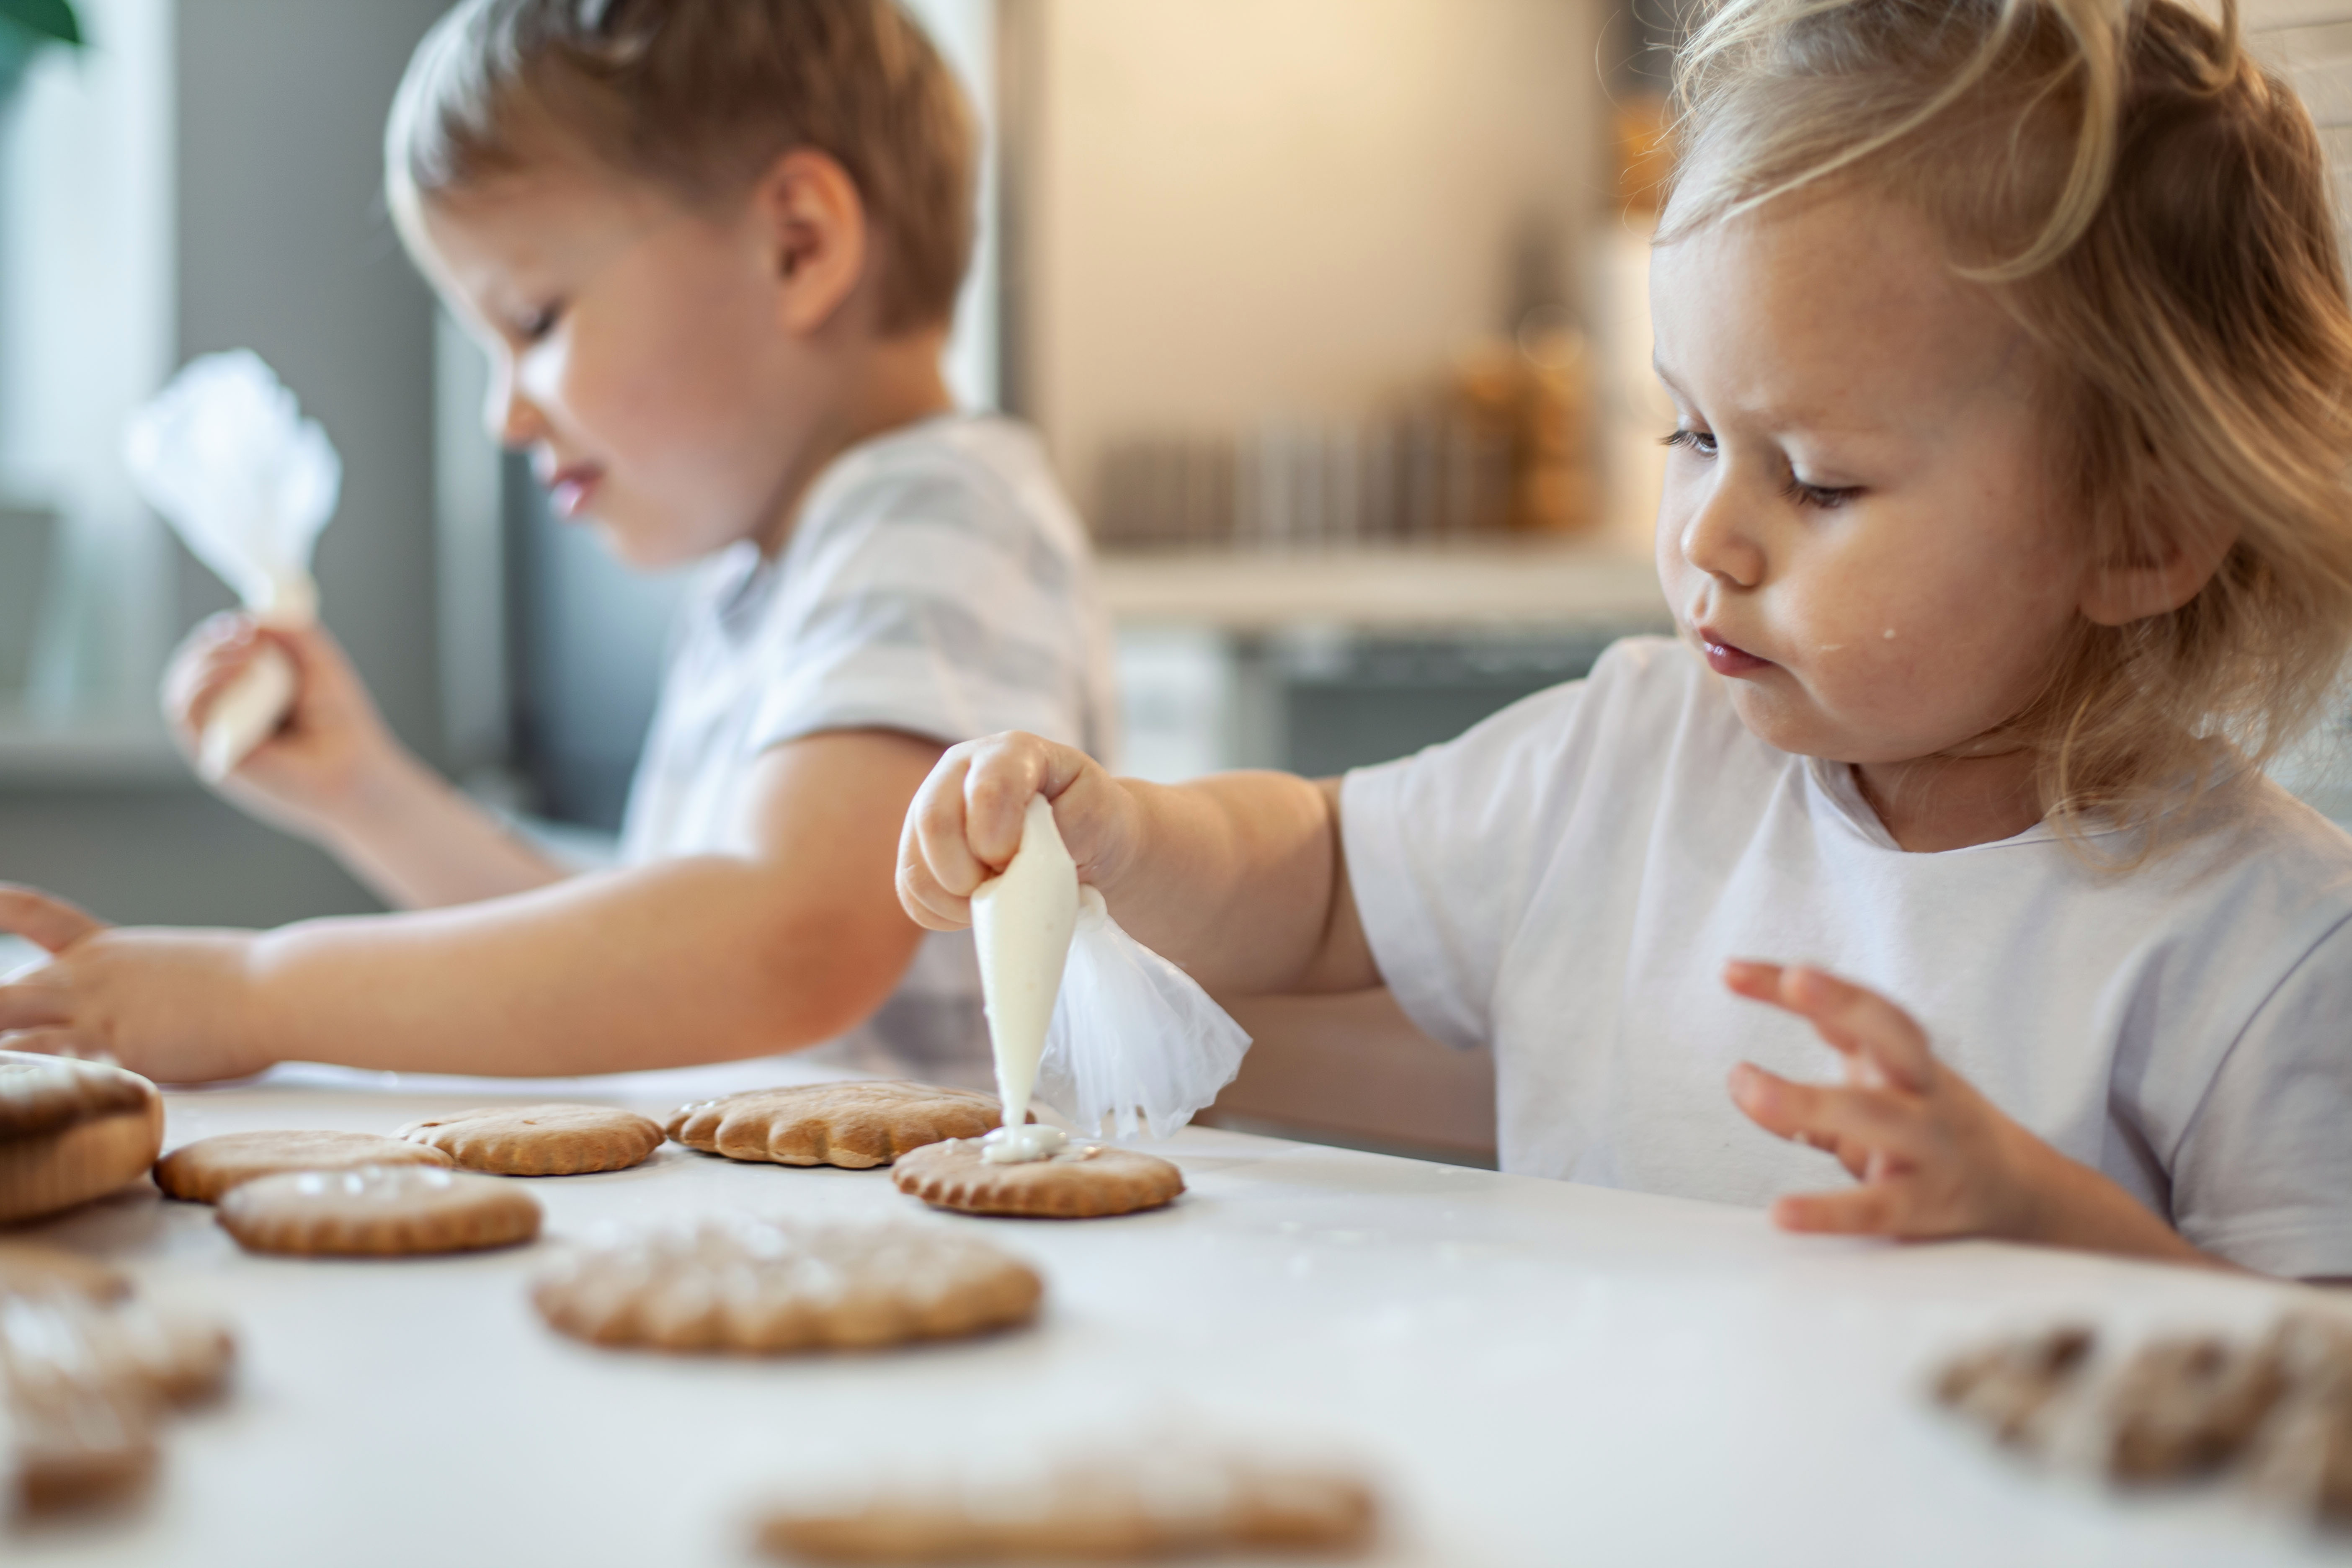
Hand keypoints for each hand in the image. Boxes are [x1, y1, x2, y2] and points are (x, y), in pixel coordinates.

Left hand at [0, 885, 272, 1083]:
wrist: (280, 989)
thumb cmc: (257, 979)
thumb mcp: (186, 967)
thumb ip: (149, 986)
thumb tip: (155, 1007)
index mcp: (108, 949)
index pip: (35, 915)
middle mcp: (91, 977)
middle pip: (3, 995)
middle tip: (0, 1031)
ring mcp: (98, 1016)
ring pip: (8, 1037)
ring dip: (3, 1057)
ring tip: (6, 1078)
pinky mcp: (116, 1054)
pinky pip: (50, 1076)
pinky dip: (30, 1090)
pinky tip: (28, 1109)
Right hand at [161, 614, 409, 842]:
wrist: (356, 769)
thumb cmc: (343, 722)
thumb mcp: (318, 662)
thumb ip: (290, 632)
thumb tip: (248, 619)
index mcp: (246, 699)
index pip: (209, 662)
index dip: (216, 638)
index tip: (241, 623)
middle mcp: (226, 721)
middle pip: (188, 673)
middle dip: (208, 644)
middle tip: (240, 632)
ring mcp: (218, 741)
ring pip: (180, 692)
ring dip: (205, 660)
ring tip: (244, 650)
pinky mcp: (214, 759)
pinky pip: (187, 716)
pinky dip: (202, 685)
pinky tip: (235, 669)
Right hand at [896, 731, 1139, 931]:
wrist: (1083, 841)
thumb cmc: (1092, 821)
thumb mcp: (1095, 815)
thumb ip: (1063, 827)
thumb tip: (1018, 858)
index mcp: (1011, 753)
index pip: (988, 785)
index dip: (994, 830)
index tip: (1009, 862)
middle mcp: (960, 773)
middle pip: (934, 821)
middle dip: (965, 872)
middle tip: (1000, 888)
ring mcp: (933, 811)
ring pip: (917, 867)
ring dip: (957, 901)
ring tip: (998, 900)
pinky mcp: (920, 853)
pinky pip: (913, 895)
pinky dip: (944, 915)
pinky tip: (977, 908)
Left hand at [1723, 960, 2078, 1242]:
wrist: (2017, 1195)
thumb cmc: (1929, 1131)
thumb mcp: (1881, 1091)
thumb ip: (1815, 1087)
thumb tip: (1743, 1080)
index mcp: (1906, 1059)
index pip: (1855, 1008)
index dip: (1797, 986)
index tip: (1731, 971)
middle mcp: (1922, 1092)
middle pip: (1892, 1034)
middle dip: (1845, 1002)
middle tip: (1796, 980)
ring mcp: (1930, 1146)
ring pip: (1878, 1116)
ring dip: (1812, 1100)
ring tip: (1748, 1090)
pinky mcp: (1925, 1206)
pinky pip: (1875, 1205)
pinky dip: (1828, 1210)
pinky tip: (1782, 1212)